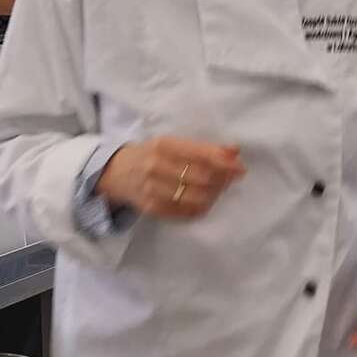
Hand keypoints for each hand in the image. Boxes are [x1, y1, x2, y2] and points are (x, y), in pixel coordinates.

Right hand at [97, 137, 245, 220]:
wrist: (116, 172)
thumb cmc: (151, 154)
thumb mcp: (172, 144)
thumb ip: (203, 147)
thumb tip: (234, 150)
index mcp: (164, 145)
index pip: (202, 155)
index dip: (225, 163)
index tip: (240, 168)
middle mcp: (157, 166)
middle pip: (203, 178)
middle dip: (223, 180)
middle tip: (230, 180)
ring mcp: (153, 189)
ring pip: (197, 197)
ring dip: (214, 195)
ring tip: (217, 190)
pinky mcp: (152, 207)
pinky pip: (186, 212)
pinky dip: (200, 208)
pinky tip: (204, 201)